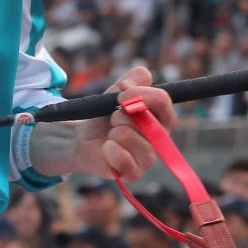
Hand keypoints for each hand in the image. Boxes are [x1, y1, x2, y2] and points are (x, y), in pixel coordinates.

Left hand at [30, 67, 176, 181]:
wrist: (83, 140)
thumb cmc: (104, 117)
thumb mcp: (114, 95)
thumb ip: (130, 82)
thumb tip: (142, 74)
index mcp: (160, 118)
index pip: (163, 101)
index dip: (142, 95)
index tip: (120, 96)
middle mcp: (160, 139)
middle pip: (146, 119)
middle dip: (121, 115)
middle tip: (113, 120)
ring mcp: (148, 158)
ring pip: (130, 136)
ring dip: (113, 133)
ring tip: (111, 136)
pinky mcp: (134, 173)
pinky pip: (123, 159)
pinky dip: (109, 150)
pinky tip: (107, 150)